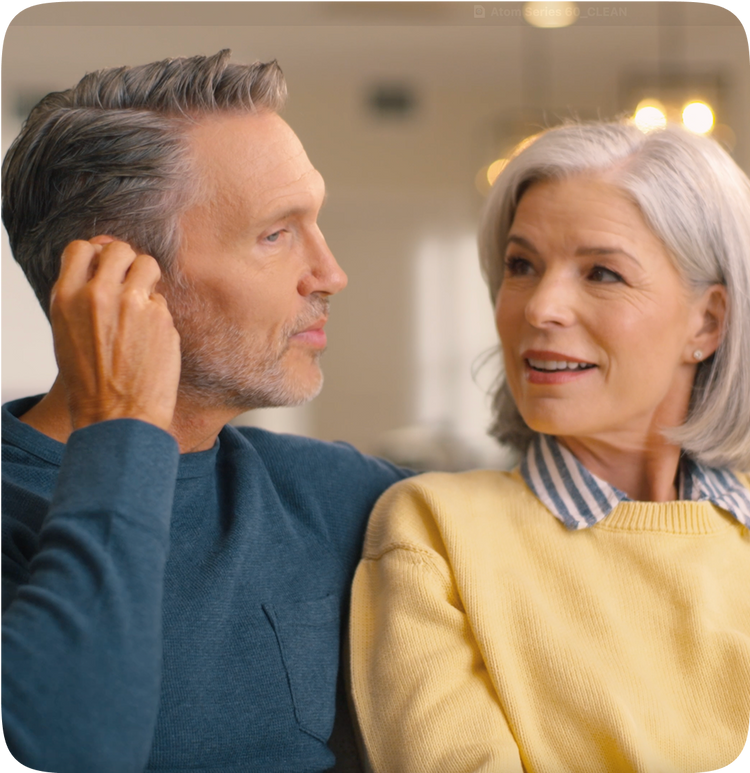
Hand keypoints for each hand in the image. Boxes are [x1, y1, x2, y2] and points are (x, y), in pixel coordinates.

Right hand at [50, 237, 180, 432]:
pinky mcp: (161, 317)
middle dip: (127, 261)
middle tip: (130, 282)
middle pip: (120, 249)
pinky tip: (150, 339)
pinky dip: (158, 314)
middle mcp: (100, 294)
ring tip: (143, 304)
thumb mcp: (67, 333)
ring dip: (148, 278)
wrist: (117, 416)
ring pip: (148, 265)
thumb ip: (80, 296)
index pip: (82, 248)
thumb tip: (98, 263)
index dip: (96, 255)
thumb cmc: (90, 382)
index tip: (104, 267)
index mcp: (67, 297)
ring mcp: (133, 304)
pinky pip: (162, 301)